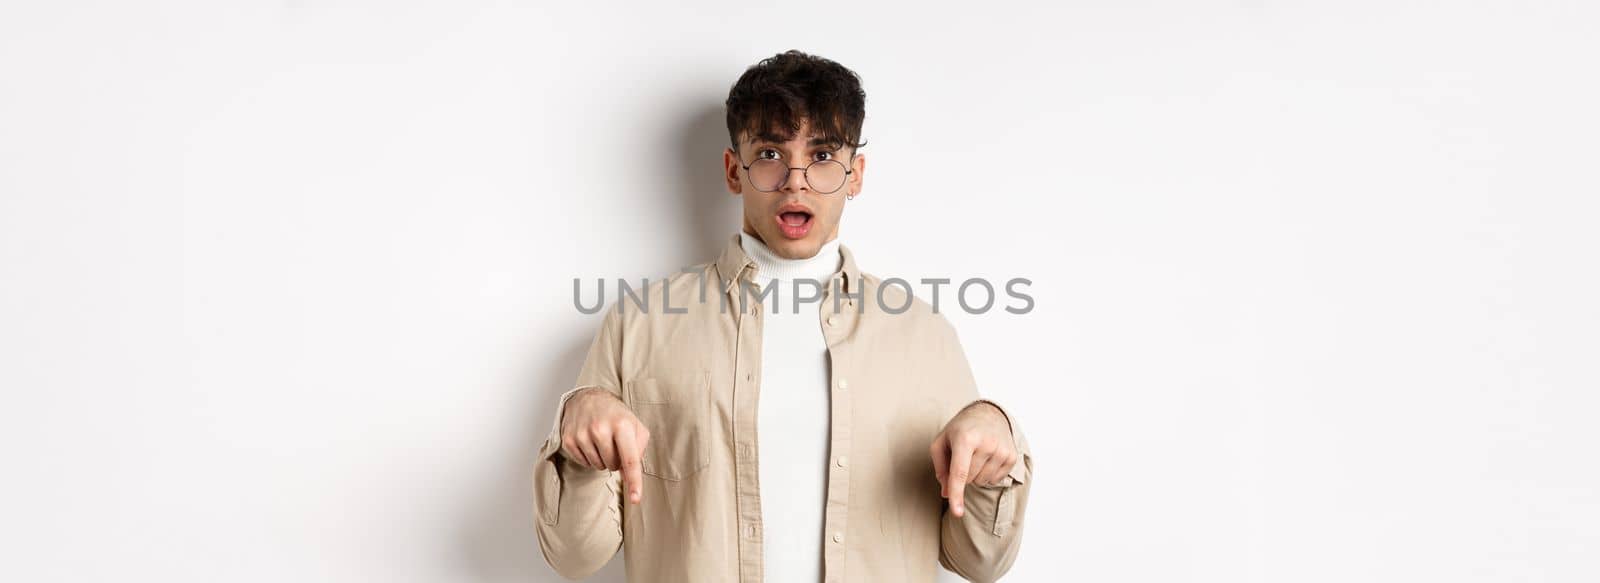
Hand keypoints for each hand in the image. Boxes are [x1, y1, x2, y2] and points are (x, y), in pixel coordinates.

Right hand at [559, 387, 649, 504]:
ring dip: (602, 459)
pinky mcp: (568, 439)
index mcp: (622, 425)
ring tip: (602, 441)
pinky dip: (589, 457)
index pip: (630, 459)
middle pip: (613, 466)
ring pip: (598, 466)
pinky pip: (584, 463)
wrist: (588, 398)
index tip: (636, 499)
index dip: (634, 481)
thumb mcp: (635, 426)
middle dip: (616, 460)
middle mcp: (600, 428)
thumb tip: (631, 474)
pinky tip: (590, 442)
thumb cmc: (616, 415)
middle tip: (614, 443)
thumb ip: (639, 449)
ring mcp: (582, 434)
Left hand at [929, 402, 1017, 517]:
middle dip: (963, 474)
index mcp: (965, 438)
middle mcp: (987, 443)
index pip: (960, 473)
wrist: (987, 414)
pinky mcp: (1012, 456)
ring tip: (976, 454)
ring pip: (982, 482)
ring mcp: (1002, 450)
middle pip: (969, 480)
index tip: (957, 513)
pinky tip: (988, 457)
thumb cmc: (960, 430)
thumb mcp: (941, 442)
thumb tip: (947, 494)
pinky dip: (987, 473)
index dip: (957, 494)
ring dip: (976, 474)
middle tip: (964, 454)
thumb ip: (940, 468)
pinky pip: (995, 480)